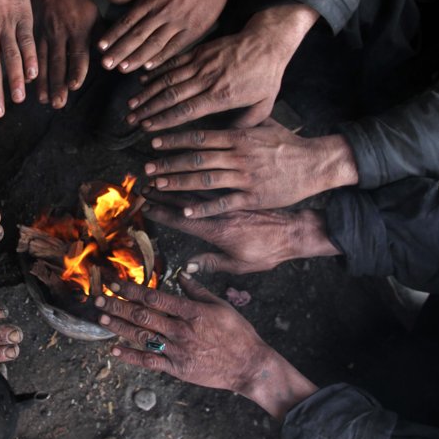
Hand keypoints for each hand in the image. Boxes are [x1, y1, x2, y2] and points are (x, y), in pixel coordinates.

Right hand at [28, 0, 99, 107]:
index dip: (76, 70)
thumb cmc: (77, 2)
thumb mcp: (94, 14)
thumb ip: (102, 36)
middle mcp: (60, 32)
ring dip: (43, 83)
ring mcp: (43, 34)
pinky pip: (30, 55)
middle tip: (58, 103)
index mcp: (79, 28)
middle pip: (58, 62)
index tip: (74, 85)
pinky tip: (28, 84)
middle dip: (57, 84)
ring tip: (44, 100)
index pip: (78, 53)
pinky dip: (29, 69)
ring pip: (42, 61)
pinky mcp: (31, 34)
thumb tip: (111, 58)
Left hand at [95, 276, 317, 418]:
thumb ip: (197, 290)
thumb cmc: (237, 332)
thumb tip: (180, 273)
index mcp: (191, 311)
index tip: (115, 283)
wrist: (249, 365)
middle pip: (142, 315)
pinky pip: (150, 361)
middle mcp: (181, 330)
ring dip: (119, 327)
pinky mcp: (177, 368)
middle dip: (117, 306)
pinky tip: (114, 350)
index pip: (154, 297)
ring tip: (101, 318)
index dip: (131, 289)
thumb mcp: (221, 305)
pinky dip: (130, 356)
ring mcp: (178, 350)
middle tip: (98, 298)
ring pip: (142, 336)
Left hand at [98, 0, 243, 72]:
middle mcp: (162, 12)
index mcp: (150, 0)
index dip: (113, 34)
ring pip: (154, 43)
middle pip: (137, 35)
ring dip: (137, 57)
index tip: (100, 47)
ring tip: (123, 69)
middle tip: (106, 64)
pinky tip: (148, 67)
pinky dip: (161, 57)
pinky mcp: (193, 30)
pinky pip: (174, 47)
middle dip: (120, 50)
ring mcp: (178, 22)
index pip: (127, 20)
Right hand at [127, 4, 318, 130]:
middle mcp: (207, 79)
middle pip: (172, 96)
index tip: (148, 128)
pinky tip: (142, 81)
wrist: (267, 40)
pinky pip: (173, 62)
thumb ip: (245, 123)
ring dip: (147, 92)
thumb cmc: (267, 75)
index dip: (165, 120)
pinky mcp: (199, 51)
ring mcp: (201, 63)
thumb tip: (227, 137)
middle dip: (148, 109)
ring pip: (168, 79)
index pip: (187, 110)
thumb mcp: (265, 104)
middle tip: (131, 120)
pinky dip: (156, 72)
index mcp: (222, 95)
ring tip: (131, 104)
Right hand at [142, 190, 338, 273]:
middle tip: (143, 186)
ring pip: (196, 188)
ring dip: (175, 182)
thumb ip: (212, 263)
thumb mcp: (240, 264)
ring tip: (157, 176)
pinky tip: (185, 172)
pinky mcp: (236, 192)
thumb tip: (187, 267)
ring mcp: (228, 200)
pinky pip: (212, 183)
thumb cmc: (269, 252)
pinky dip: (196, 177)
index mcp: (218, 230)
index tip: (146, 207)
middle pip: (184, 200)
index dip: (163, 213)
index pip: (183, 219)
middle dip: (162, 192)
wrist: (295, 231)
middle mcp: (220, 211)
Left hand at [145, 122, 358, 213]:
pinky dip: (204, 207)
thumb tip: (223, 111)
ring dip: (178, 183)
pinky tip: (185, 211)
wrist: (316, 164)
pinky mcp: (253, 197)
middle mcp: (238, 156)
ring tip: (157, 185)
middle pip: (196, 159)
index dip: (174, 139)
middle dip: (168, 163)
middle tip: (145, 167)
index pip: (199, 136)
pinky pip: (224, 203)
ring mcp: (245, 177)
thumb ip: (241, 121)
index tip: (154, 141)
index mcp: (238, 137)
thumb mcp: (264, 124)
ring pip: (205, 180)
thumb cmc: (288, 144)